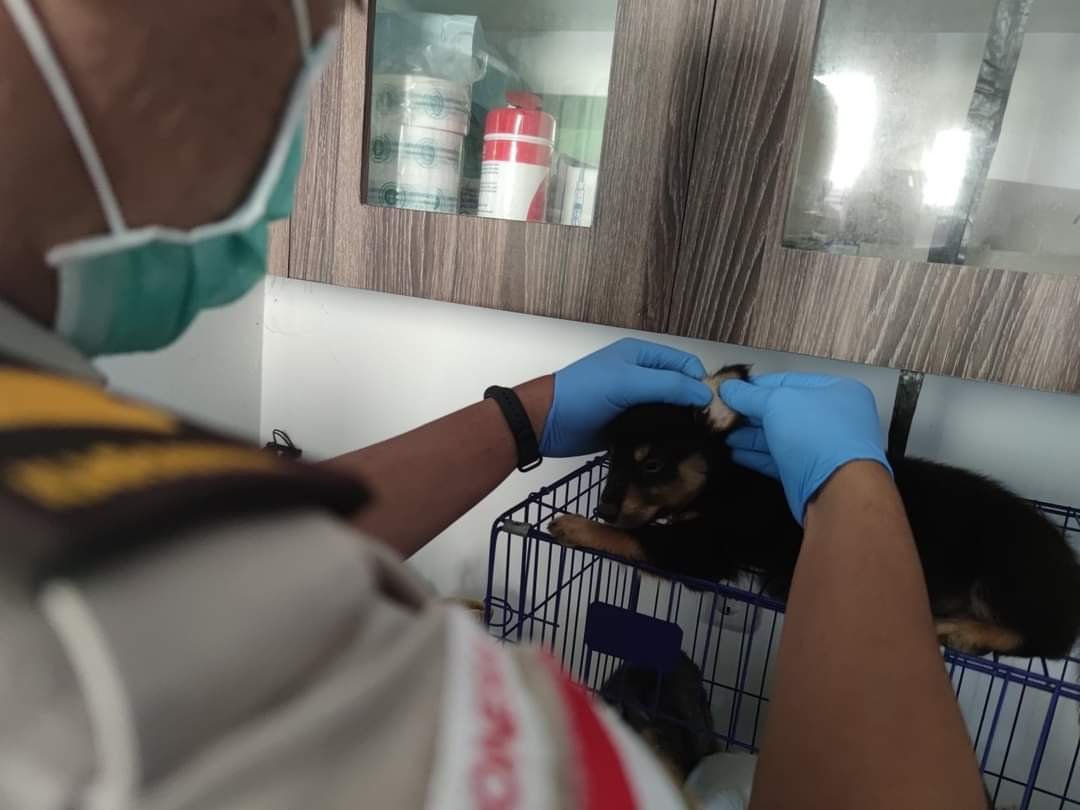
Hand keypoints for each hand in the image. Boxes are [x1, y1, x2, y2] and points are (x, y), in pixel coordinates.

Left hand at [540, 339, 712, 456]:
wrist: (546, 423)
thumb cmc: (583, 394)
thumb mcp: (627, 382)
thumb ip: (668, 386)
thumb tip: (707, 395)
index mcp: (643, 356)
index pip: (685, 365)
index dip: (701, 384)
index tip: (713, 410)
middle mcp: (642, 377)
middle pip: (680, 389)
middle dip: (694, 406)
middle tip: (709, 431)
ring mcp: (635, 403)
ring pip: (670, 412)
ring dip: (681, 425)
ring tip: (697, 443)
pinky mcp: (629, 427)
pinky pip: (656, 431)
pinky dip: (665, 438)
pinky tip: (675, 450)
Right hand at [719, 373, 890, 523]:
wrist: (837, 491)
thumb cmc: (815, 434)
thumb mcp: (778, 403)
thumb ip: (750, 395)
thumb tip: (726, 388)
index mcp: (836, 392)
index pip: (789, 381)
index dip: (757, 385)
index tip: (730, 390)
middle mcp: (832, 418)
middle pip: (783, 410)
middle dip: (751, 412)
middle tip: (720, 413)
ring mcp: (821, 448)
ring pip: (779, 436)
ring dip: (749, 435)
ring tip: (721, 433)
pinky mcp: (808, 474)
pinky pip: (778, 459)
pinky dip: (756, 455)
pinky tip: (734, 452)